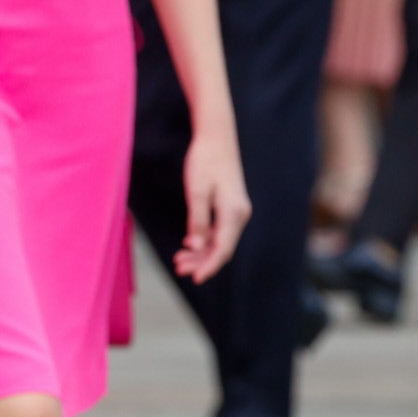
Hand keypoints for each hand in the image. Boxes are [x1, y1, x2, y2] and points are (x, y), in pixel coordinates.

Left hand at [175, 125, 251, 283]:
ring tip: (179, 260)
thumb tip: (197, 247)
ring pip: (220, 241)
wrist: (216, 137)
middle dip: (201, 262)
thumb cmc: (205, 160)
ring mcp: (236, 211)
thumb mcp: (196, 191)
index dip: (209, 266)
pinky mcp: (230, 206)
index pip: (223, 249)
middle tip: (178, 268)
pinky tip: (189, 244)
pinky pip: (219, 230)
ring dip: (201, 252)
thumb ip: (198, 221)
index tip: (194, 279)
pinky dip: (204, 240)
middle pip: (222, 248)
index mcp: (234, 212)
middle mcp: (239, 214)